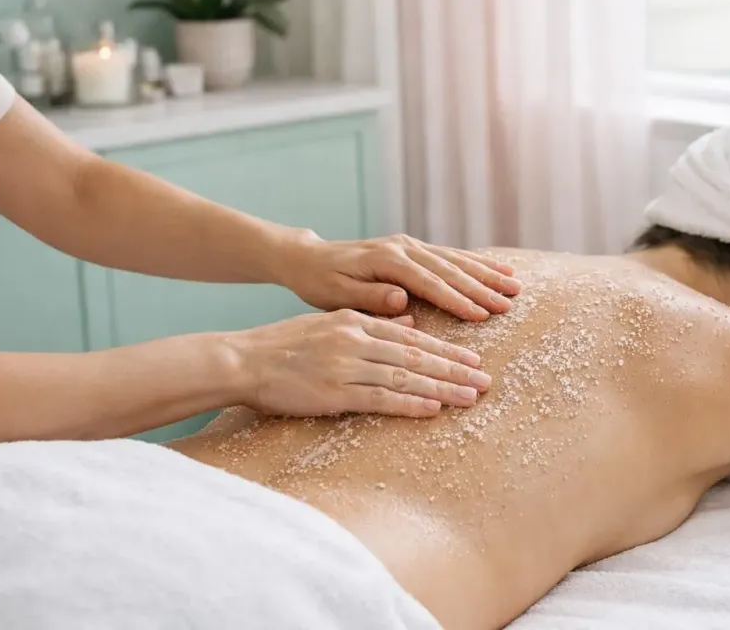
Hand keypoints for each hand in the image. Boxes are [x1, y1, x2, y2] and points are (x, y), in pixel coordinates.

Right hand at [229, 309, 492, 417]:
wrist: (242, 360)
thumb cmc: (283, 346)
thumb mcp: (330, 324)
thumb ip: (371, 323)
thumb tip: (410, 324)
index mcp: (356, 321)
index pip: (412, 337)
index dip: (446, 350)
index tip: (473, 360)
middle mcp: (356, 339)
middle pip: (417, 355)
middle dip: (455, 369)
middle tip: (486, 380)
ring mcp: (345, 365)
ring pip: (405, 376)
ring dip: (442, 387)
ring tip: (472, 397)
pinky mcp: (333, 391)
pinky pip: (379, 398)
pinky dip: (409, 403)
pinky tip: (433, 409)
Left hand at [282, 232, 522, 320]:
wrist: (309, 259)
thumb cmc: (320, 283)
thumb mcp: (336, 296)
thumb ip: (370, 298)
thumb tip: (402, 298)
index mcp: (386, 261)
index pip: (429, 283)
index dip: (457, 299)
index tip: (482, 315)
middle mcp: (402, 247)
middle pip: (450, 268)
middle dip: (482, 287)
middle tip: (509, 303)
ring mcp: (410, 245)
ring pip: (455, 259)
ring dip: (486, 273)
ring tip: (515, 285)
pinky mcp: (413, 247)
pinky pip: (450, 255)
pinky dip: (476, 262)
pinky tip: (498, 269)